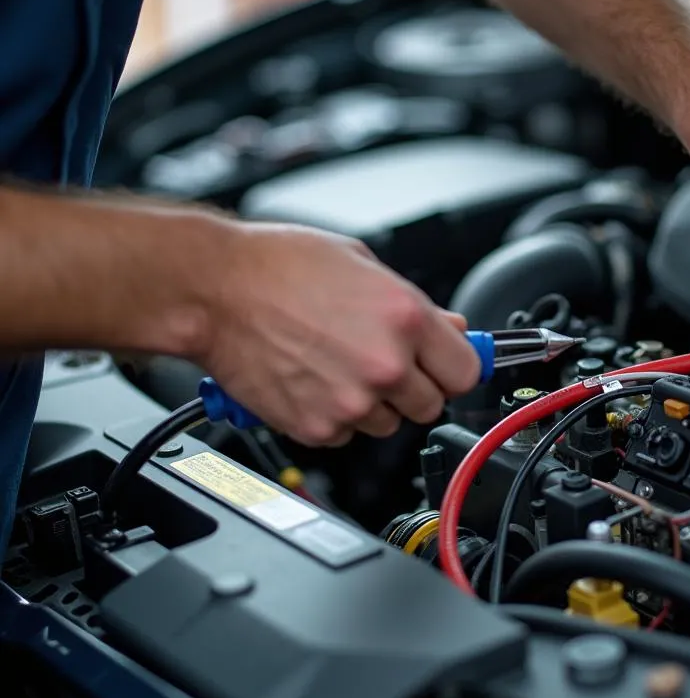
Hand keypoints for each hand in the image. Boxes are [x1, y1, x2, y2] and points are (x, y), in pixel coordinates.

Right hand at [197, 223, 480, 445]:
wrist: (213, 291)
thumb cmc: (277, 267)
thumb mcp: (362, 263)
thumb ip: (415, 304)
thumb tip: (450, 328)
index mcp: (405, 318)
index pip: (467, 372)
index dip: (454, 367)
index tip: (445, 365)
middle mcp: (385, 364)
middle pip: (431, 404)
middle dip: (413, 386)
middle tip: (382, 362)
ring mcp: (352, 402)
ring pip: (389, 424)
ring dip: (374, 403)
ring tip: (337, 365)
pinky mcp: (317, 427)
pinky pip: (346, 434)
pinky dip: (335, 416)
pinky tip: (313, 380)